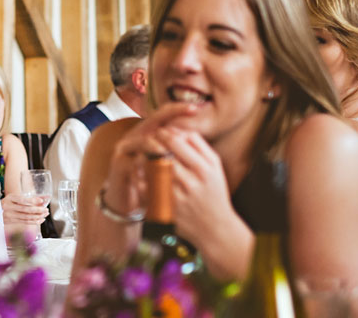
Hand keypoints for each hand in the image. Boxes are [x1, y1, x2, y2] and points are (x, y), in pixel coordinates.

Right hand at [1, 193, 48, 227]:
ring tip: (45, 215)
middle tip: (46, 209)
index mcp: (10, 198)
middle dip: (38, 210)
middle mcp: (8, 206)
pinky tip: (40, 220)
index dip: (32, 200)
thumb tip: (44, 199)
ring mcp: (9, 215)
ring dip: (37, 216)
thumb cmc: (9, 202)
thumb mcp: (15, 197)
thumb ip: (29, 198)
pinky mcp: (11, 221)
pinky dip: (33, 222)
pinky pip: (24, 222)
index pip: (22, 200)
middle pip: (25, 209)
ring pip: (26, 217)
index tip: (41, 200)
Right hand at [102, 102, 200, 215]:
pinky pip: (132, 163)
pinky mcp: (119, 164)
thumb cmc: (148, 178)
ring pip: (143, 141)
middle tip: (186, 125)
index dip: (178, 110)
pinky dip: (145, 167)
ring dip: (157, 146)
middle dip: (170, 119)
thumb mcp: (162, 160)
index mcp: (148, 131)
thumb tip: (196, 136)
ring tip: (169, 152)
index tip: (195, 108)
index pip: (163, 114)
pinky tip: (156, 172)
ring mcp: (125, 148)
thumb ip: (173, 148)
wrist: (126, 197)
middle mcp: (135, 135)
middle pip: (153, 120)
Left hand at [155, 126, 252, 279]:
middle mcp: (191, 183)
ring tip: (143, 153)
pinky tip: (141, 172)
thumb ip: (199, 145)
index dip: (164, 134)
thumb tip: (180, 128)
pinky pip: (146, 189)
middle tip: (148, 140)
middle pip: (163, 155)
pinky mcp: (166, 209)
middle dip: (152, 144)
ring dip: (144, 159)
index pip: (178, 143)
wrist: (216, 228)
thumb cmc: (214, 192)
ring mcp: (177, 198)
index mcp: (205, 170)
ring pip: (152, 171)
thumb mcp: (215, 167)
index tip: (160, 131)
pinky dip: (141, 178)